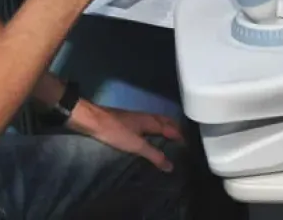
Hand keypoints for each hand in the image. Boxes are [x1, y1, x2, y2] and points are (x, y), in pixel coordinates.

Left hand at [68, 100, 182, 172]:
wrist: (94, 120)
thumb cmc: (116, 131)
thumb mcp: (137, 145)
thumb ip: (154, 155)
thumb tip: (171, 166)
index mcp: (152, 121)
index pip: (171, 128)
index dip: (180, 136)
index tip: (188, 145)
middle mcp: (147, 117)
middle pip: (166, 121)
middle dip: (175, 129)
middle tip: (181, 139)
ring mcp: (137, 117)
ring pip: (157, 121)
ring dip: (165, 128)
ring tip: (169, 137)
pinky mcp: (128, 120)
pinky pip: (148, 123)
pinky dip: (155, 129)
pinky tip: (149, 135)